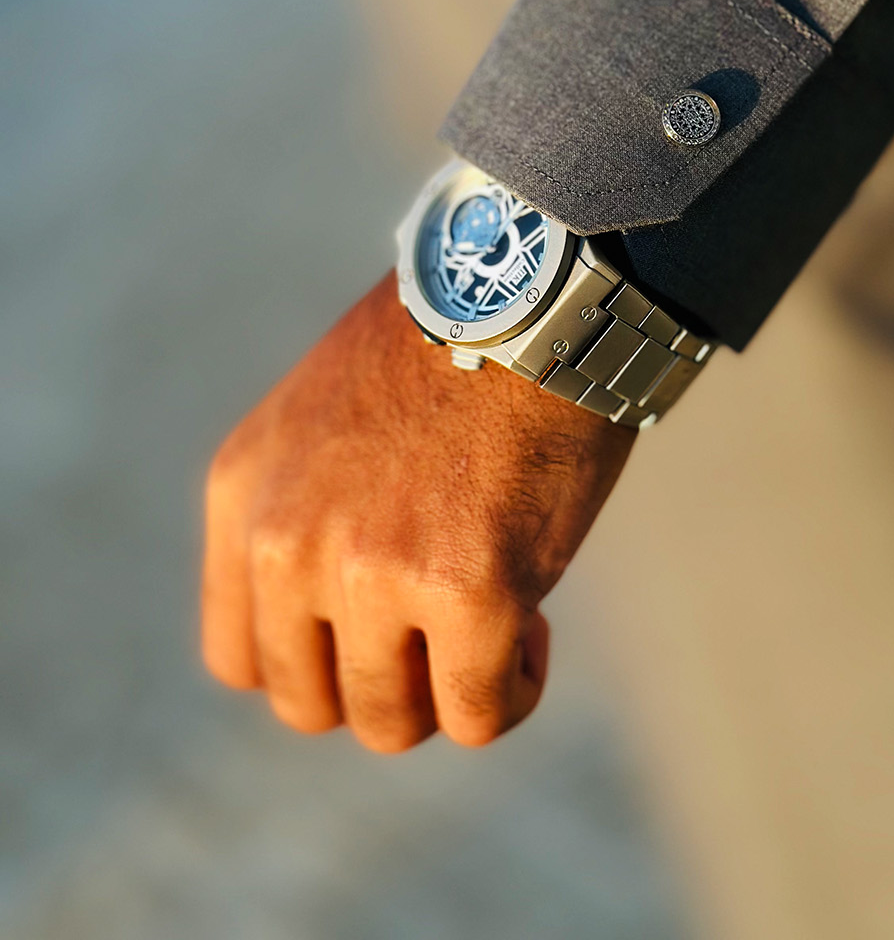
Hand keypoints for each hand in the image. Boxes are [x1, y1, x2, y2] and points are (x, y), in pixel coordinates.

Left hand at [202, 272, 633, 750]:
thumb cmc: (452, 344)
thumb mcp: (326, 417)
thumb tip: (344, 621)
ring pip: (391, 722)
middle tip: (444, 627)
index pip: (240, 657)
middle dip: (385, 683)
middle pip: (312, 704)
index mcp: (244, 494)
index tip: (378, 625)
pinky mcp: (467, 592)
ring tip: (499, 622)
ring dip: (447, 692)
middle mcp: (289, 542)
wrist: (531, 288)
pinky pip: (481, 713)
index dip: (316, 661)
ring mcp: (373, 573)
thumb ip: (306, 509)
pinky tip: (537, 626)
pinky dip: (515, 688)